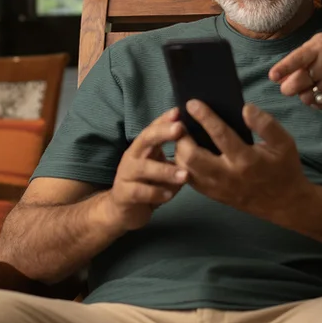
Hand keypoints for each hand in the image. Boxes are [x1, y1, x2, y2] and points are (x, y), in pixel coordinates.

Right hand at [104, 108, 187, 230]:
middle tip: (180, 129)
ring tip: (185, 175)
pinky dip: (155, 193)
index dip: (164, 120)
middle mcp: (132, 157)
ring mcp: (125, 175)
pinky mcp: (124, 194)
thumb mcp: (161, 167)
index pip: (153, 128)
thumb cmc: (147, 185)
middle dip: (162, 133)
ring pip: (143, 168)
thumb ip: (175, 157)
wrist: (123, 211)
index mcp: (142, 148)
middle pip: (145, 140)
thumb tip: (198, 144)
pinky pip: (139, 192)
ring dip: (165, 170)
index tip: (178, 111)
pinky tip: (169, 196)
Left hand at [174, 101, 309, 219]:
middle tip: (180, 122)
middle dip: (182, 138)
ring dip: (179, 151)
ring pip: (186, 170)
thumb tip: (246, 108)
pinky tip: (186, 151)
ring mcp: (218, 188)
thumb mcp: (285, 143)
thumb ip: (266, 124)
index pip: (220, 135)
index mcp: (247, 160)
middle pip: (193, 157)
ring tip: (182, 135)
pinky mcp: (213, 195)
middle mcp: (228, 176)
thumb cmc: (284, 168)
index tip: (192, 103)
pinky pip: (190, 179)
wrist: (284, 203)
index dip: (204, 117)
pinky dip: (183, 164)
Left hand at [268, 33, 321, 107]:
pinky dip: (318, 100)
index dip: (283, 68)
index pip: (297, 59)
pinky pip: (321, 103)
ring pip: (308, 97)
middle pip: (298, 83)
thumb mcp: (320, 43)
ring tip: (310, 87)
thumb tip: (280, 76)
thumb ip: (301, 57)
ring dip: (304, 95)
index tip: (272, 76)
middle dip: (288, 88)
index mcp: (317, 47)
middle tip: (288, 88)